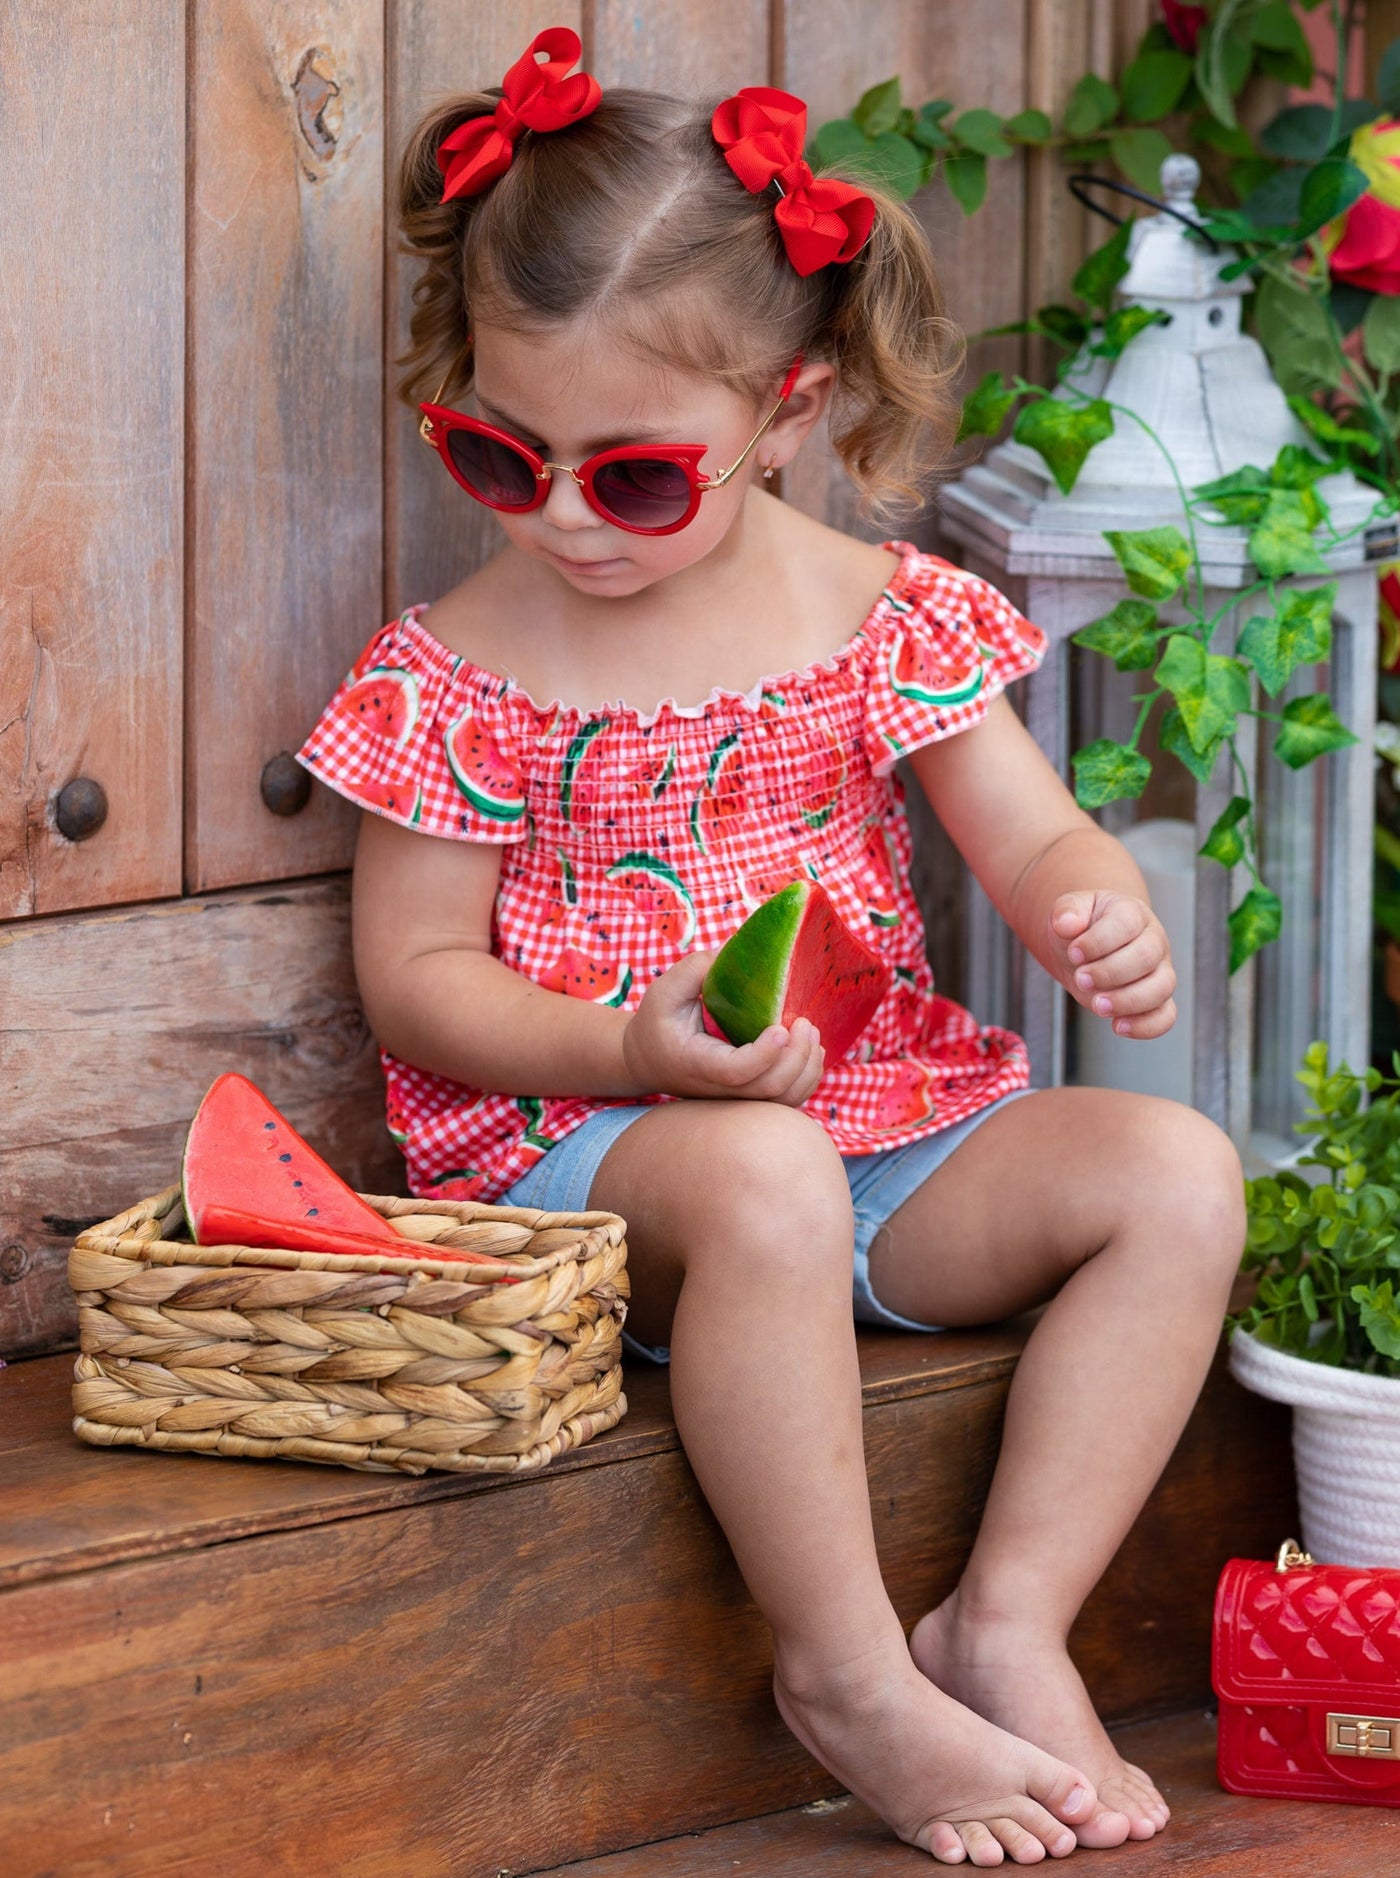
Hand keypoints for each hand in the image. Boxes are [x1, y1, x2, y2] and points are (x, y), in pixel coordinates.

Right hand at [622, 950, 824, 1104]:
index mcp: (697, 1063)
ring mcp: (736, 1098)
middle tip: (805, 1022)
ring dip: (807, 1069)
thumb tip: (737, 947)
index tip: (781, 1027)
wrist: (648, 1060)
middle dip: (797, 1057)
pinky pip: (786, 1100)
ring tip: (812, 1033)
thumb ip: (696, 969)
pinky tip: (809, 1049)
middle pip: (769, 1089)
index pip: (736, 1071)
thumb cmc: (657, 1022)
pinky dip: (806, 1078)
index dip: (764, 1054)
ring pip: (783, 1100)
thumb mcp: (665, 990)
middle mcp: (719, 1088)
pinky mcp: (749, 1098)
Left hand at [1050, 890, 1176, 1039]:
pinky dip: (1146, 1026)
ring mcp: (1160, 971)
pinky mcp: (1157, 1000)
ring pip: (1161, 988)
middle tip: (1081, 979)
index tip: (1073, 952)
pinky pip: (1165, 1016)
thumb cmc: (1081, 928)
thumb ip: (1067, 911)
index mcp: (1132, 913)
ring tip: (1098, 1005)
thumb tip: (1066, 923)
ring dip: (1128, 1001)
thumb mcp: (1070, 911)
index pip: (1126, 923)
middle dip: (1110, 972)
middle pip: (1146, 957)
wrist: (1085, 949)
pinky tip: (1118, 1026)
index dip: (1099, 940)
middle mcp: (1153, 941)